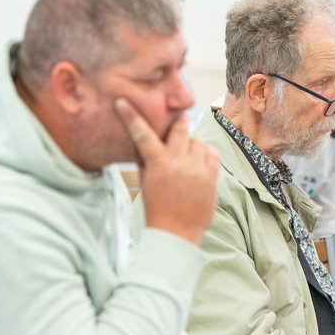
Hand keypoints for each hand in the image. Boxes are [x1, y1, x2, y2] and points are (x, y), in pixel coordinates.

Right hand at [115, 99, 219, 244]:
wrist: (177, 232)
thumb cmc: (158, 207)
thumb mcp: (146, 182)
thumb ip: (145, 159)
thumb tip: (141, 139)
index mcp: (157, 164)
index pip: (142, 134)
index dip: (131, 116)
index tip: (122, 101)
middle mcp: (177, 163)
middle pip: (180, 128)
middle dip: (179, 121)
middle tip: (179, 118)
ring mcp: (196, 169)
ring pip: (198, 141)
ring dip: (192, 143)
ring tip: (188, 153)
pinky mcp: (211, 176)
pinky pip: (212, 153)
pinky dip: (206, 153)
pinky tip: (200, 160)